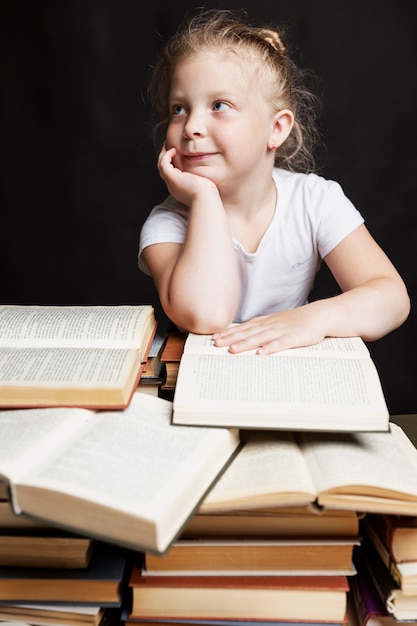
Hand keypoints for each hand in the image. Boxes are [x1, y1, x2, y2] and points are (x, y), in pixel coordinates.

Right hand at [158, 144, 216, 205]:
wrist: (205, 200)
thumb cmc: (209, 196)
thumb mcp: (204, 187)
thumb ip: (203, 181)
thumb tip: (208, 176)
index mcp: (180, 190)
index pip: (173, 176)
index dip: (173, 165)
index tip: (177, 156)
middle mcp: (173, 187)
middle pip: (165, 170)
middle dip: (166, 159)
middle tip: (170, 148)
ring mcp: (171, 183)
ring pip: (162, 166)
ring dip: (164, 155)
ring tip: (170, 146)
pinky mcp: (172, 178)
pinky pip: (163, 163)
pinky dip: (167, 155)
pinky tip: (174, 150)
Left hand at [212, 304, 327, 353]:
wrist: (320, 315)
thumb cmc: (297, 321)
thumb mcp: (276, 322)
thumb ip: (261, 328)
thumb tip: (243, 334)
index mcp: (266, 322)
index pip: (244, 328)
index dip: (229, 333)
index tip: (214, 338)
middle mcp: (271, 325)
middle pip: (248, 332)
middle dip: (231, 338)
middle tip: (216, 344)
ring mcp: (282, 331)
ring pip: (260, 338)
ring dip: (246, 343)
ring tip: (232, 349)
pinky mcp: (295, 338)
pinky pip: (281, 343)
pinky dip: (271, 348)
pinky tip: (261, 353)